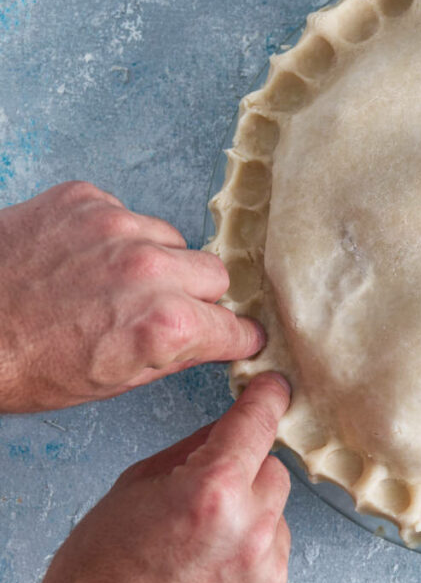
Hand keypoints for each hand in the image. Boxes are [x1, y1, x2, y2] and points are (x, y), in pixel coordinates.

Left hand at [0, 181, 263, 411]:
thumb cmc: (20, 366)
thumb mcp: (109, 383)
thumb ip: (176, 355)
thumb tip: (216, 339)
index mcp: (164, 326)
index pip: (236, 327)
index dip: (234, 337)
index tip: (233, 338)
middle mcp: (150, 270)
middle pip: (215, 275)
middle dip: (199, 296)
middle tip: (164, 312)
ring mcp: (116, 227)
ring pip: (173, 240)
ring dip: (158, 262)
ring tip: (114, 283)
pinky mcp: (85, 200)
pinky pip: (128, 214)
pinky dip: (116, 236)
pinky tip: (84, 259)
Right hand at [32, 373, 292, 582]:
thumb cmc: (100, 568)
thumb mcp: (137, 484)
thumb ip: (195, 449)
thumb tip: (231, 426)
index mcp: (213, 489)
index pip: (259, 422)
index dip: (266, 398)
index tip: (273, 388)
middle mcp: (249, 529)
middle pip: (273, 470)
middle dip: (246, 473)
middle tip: (205, 496)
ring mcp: (265, 570)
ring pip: (275, 516)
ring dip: (250, 519)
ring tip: (201, 545)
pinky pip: (272, 559)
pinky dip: (250, 560)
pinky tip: (213, 571)